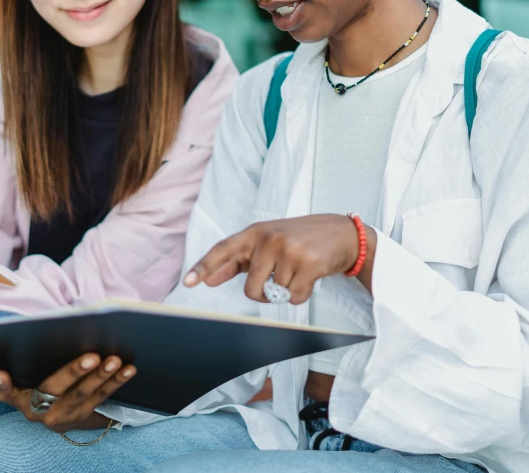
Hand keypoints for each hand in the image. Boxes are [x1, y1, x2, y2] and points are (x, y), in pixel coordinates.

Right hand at [0, 353, 135, 432]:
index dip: (4, 385)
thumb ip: (22, 366)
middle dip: (74, 372)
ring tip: (116, 361)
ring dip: (102, 377)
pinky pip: (102, 398)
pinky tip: (129, 369)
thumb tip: (27, 342)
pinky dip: (116, 382)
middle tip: (92, 357)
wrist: (54, 413)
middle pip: (54, 389)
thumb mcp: (24, 380)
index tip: (1, 374)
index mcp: (20, 398)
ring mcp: (64, 414)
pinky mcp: (84, 415)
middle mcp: (39, 410)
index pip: (8, 393)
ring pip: (83, 395)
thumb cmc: (37, 382)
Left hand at [184, 214, 370, 304]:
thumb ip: (239, 260)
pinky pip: (294, 297)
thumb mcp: (268, 242)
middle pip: (251, 288)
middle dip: (263, 294)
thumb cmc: (299, 239)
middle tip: (278, 279)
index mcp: (256, 232)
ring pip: (275, 294)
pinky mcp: (309, 264)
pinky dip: (301, 294)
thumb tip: (210, 279)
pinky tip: (309, 277)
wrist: (341, 233)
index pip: (224, 249)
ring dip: (286, 290)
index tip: (188, 282)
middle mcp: (270, 239)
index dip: (204, 266)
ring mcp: (290, 250)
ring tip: (298, 270)